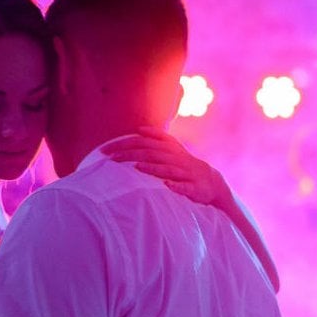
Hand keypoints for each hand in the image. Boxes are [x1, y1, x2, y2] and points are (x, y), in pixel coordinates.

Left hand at [102, 126, 229, 208]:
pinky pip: (184, 186)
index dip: (125, 144)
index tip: (105, 150)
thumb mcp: (173, 148)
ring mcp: (185, 173)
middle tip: (112, 158)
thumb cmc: (185, 164)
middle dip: (131, 155)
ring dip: (152, 168)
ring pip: (167, 169)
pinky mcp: (194, 187)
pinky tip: (166, 186)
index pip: (143, 143)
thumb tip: (141, 129)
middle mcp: (176, 159)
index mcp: (169, 149)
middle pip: (151, 154)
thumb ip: (158, 137)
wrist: (211, 181)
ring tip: (137, 167)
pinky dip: (176, 186)